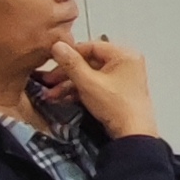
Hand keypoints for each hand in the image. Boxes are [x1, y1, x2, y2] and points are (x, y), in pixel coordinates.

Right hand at [44, 39, 158, 141]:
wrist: (131, 133)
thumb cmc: (116, 106)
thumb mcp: (88, 82)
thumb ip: (71, 63)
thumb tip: (58, 45)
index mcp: (124, 55)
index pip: (92, 46)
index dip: (70, 53)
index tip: (52, 59)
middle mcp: (125, 63)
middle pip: (89, 62)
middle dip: (66, 74)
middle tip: (48, 81)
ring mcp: (121, 78)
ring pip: (89, 76)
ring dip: (69, 85)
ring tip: (51, 95)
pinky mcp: (116, 92)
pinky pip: (94, 86)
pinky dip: (79, 92)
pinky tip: (62, 99)